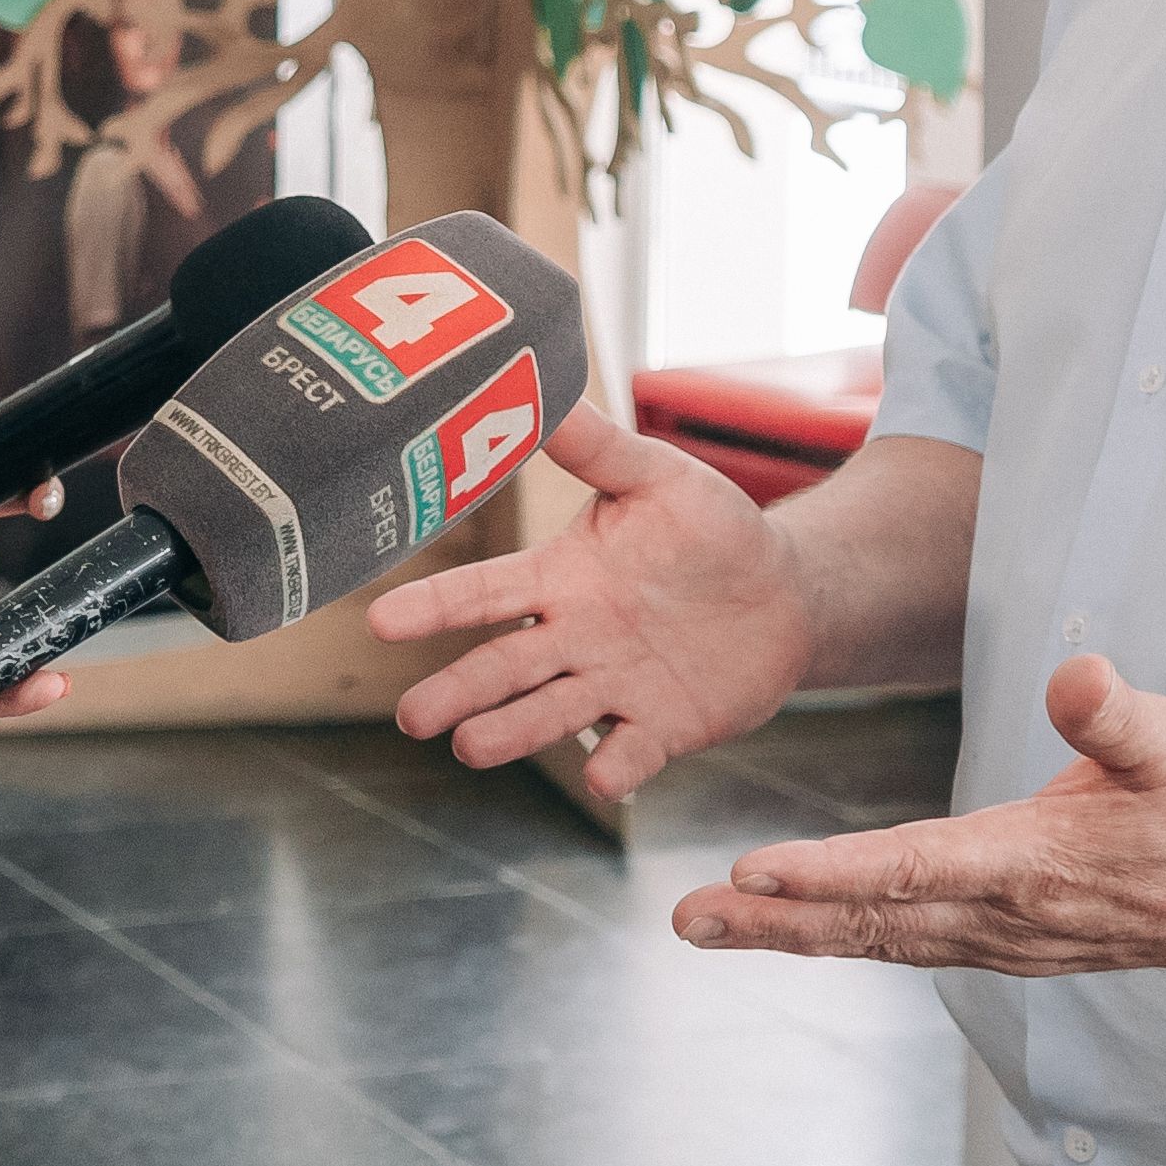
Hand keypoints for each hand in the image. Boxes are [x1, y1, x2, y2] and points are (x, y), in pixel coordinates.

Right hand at [365, 402, 808, 799]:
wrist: (783, 593)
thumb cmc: (711, 528)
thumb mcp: (657, 478)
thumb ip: (599, 448)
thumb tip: (543, 389)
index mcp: (560, 580)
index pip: (485, 593)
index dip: (434, 606)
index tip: (382, 619)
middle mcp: (574, 640)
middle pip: (503, 668)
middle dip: (458, 691)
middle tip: (413, 717)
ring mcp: (613, 688)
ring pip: (550, 714)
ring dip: (511, 731)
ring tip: (469, 748)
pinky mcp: (660, 728)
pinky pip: (631, 752)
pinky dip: (615, 767)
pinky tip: (602, 776)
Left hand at [672, 656, 1165, 973]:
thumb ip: (1117, 714)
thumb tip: (1076, 674)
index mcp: (1035, 863)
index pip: (911, 868)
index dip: (829, 872)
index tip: (753, 871)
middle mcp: (1007, 916)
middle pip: (871, 920)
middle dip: (774, 922)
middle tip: (686, 920)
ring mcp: (1006, 940)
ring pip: (880, 939)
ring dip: (791, 936)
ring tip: (707, 928)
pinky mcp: (1009, 942)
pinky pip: (906, 942)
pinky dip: (841, 936)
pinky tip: (791, 929)